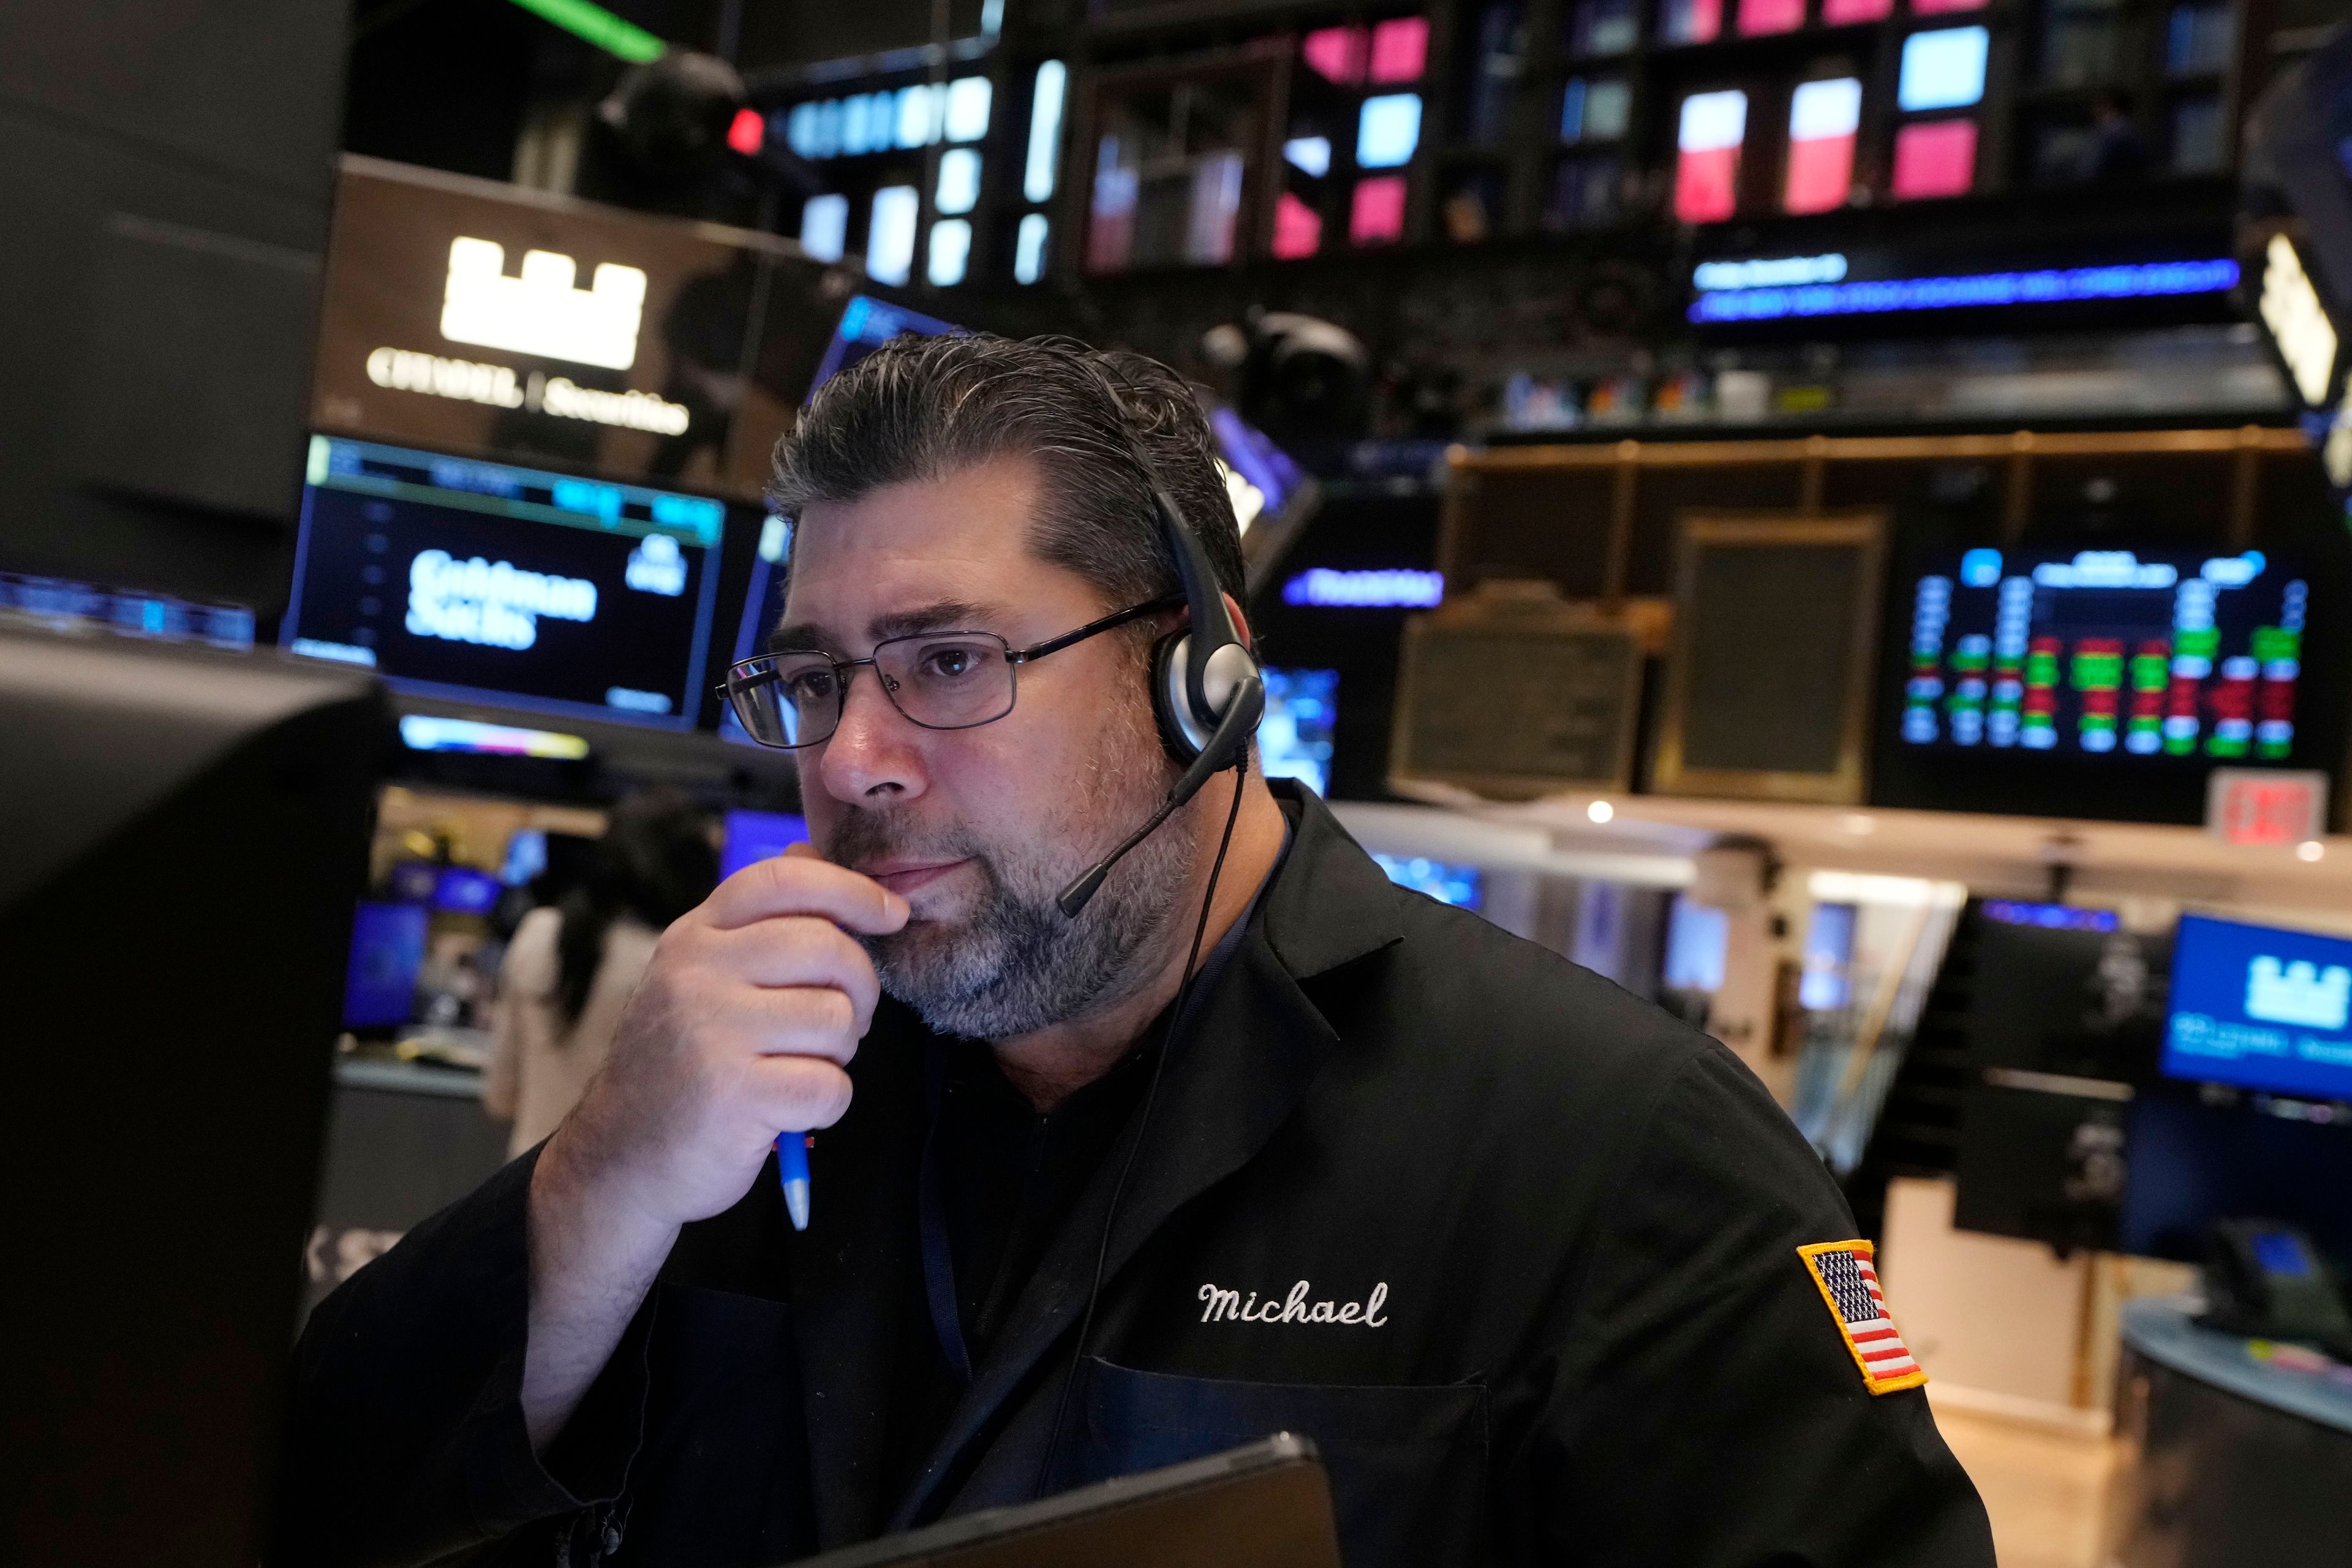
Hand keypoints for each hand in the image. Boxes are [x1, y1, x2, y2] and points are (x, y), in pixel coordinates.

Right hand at [541, 844, 908, 1231]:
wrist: (620, 1159)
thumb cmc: (681, 1065)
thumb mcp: (701, 977)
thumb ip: (758, 922)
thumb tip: (810, 850)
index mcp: (695, 936)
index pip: (785, 880)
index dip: (852, 889)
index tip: (891, 913)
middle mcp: (697, 973)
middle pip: (828, 947)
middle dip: (859, 989)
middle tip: (843, 1021)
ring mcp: (712, 1032)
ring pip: (836, 1020)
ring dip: (839, 1053)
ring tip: (799, 1067)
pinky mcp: (733, 1095)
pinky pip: (829, 1086)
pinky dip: (825, 1105)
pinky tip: (790, 1111)